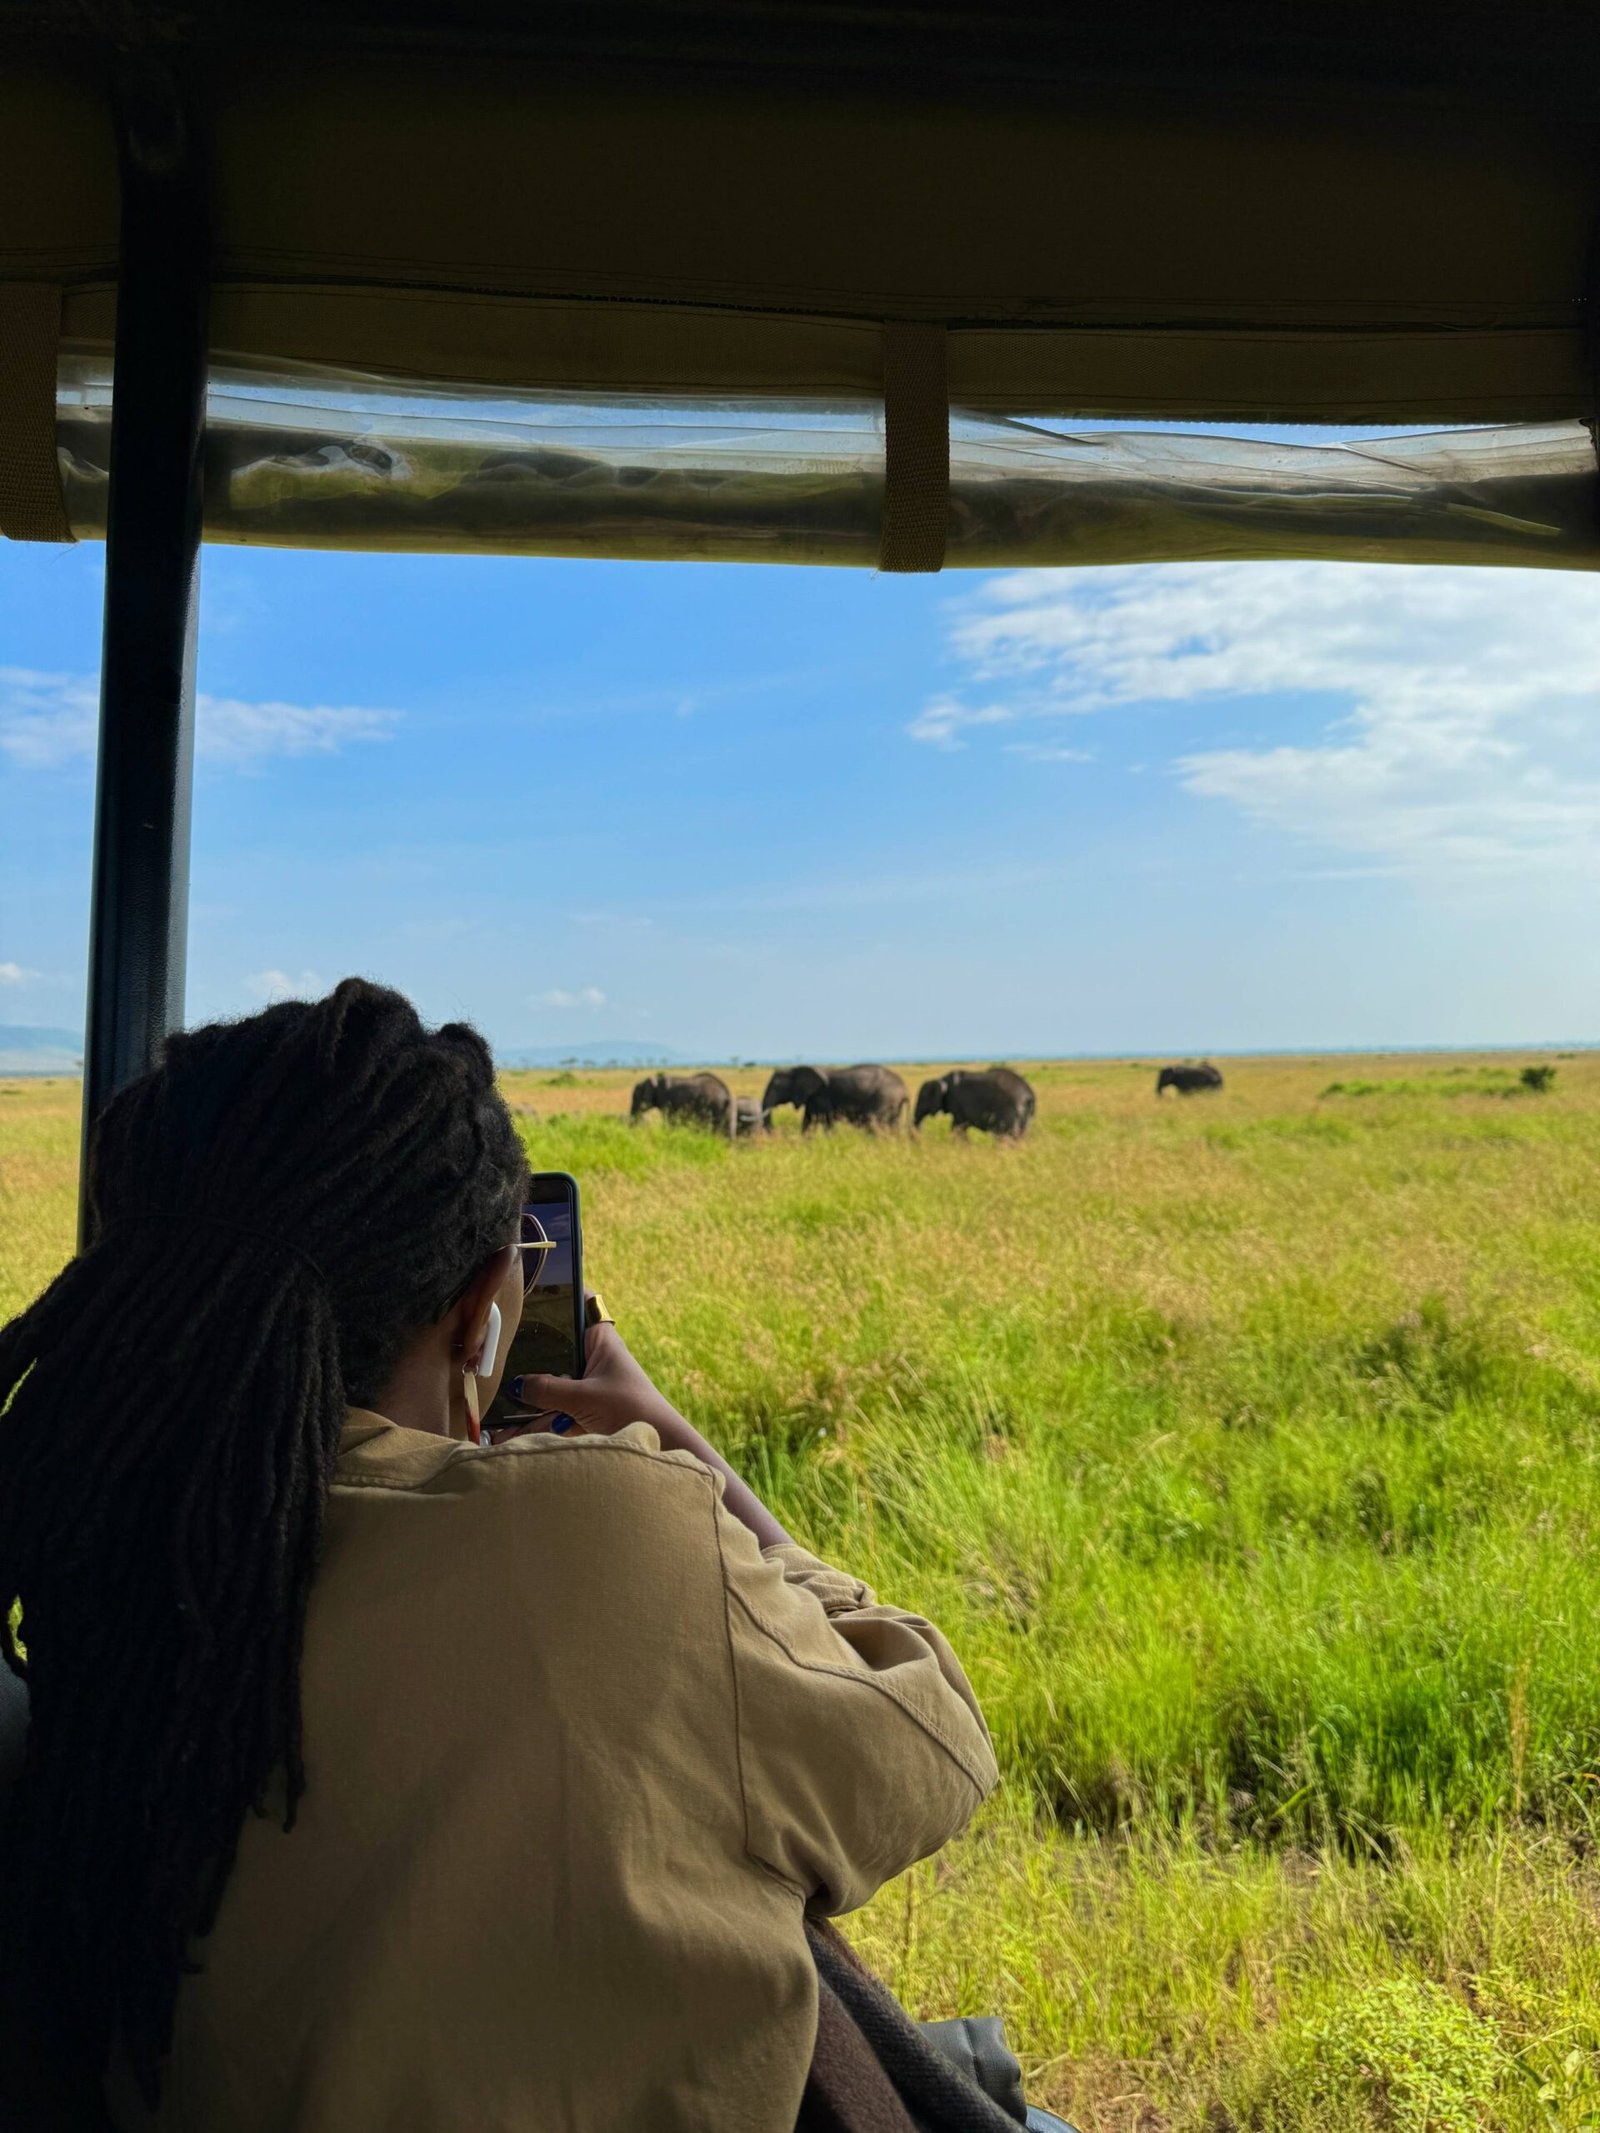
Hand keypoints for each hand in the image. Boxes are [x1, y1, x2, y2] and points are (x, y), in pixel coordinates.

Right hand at [488, 1305, 791, 1548]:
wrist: (659, 1446)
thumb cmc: (629, 1409)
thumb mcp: (583, 1397)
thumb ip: (546, 1389)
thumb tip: (517, 1385)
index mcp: (599, 1339)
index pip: (578, 1305)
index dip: (556, 1296)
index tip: (524, 1294)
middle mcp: (592, 1357)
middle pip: (554, 1347)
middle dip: (526, 1355)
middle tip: (491, 1352)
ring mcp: (587, 1384)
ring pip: (550, 1382)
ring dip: (525, 1395)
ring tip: (492, 1403)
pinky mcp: (584, 1410)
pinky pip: (553, 1410)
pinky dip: (534, 1421)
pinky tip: (506, 1433)